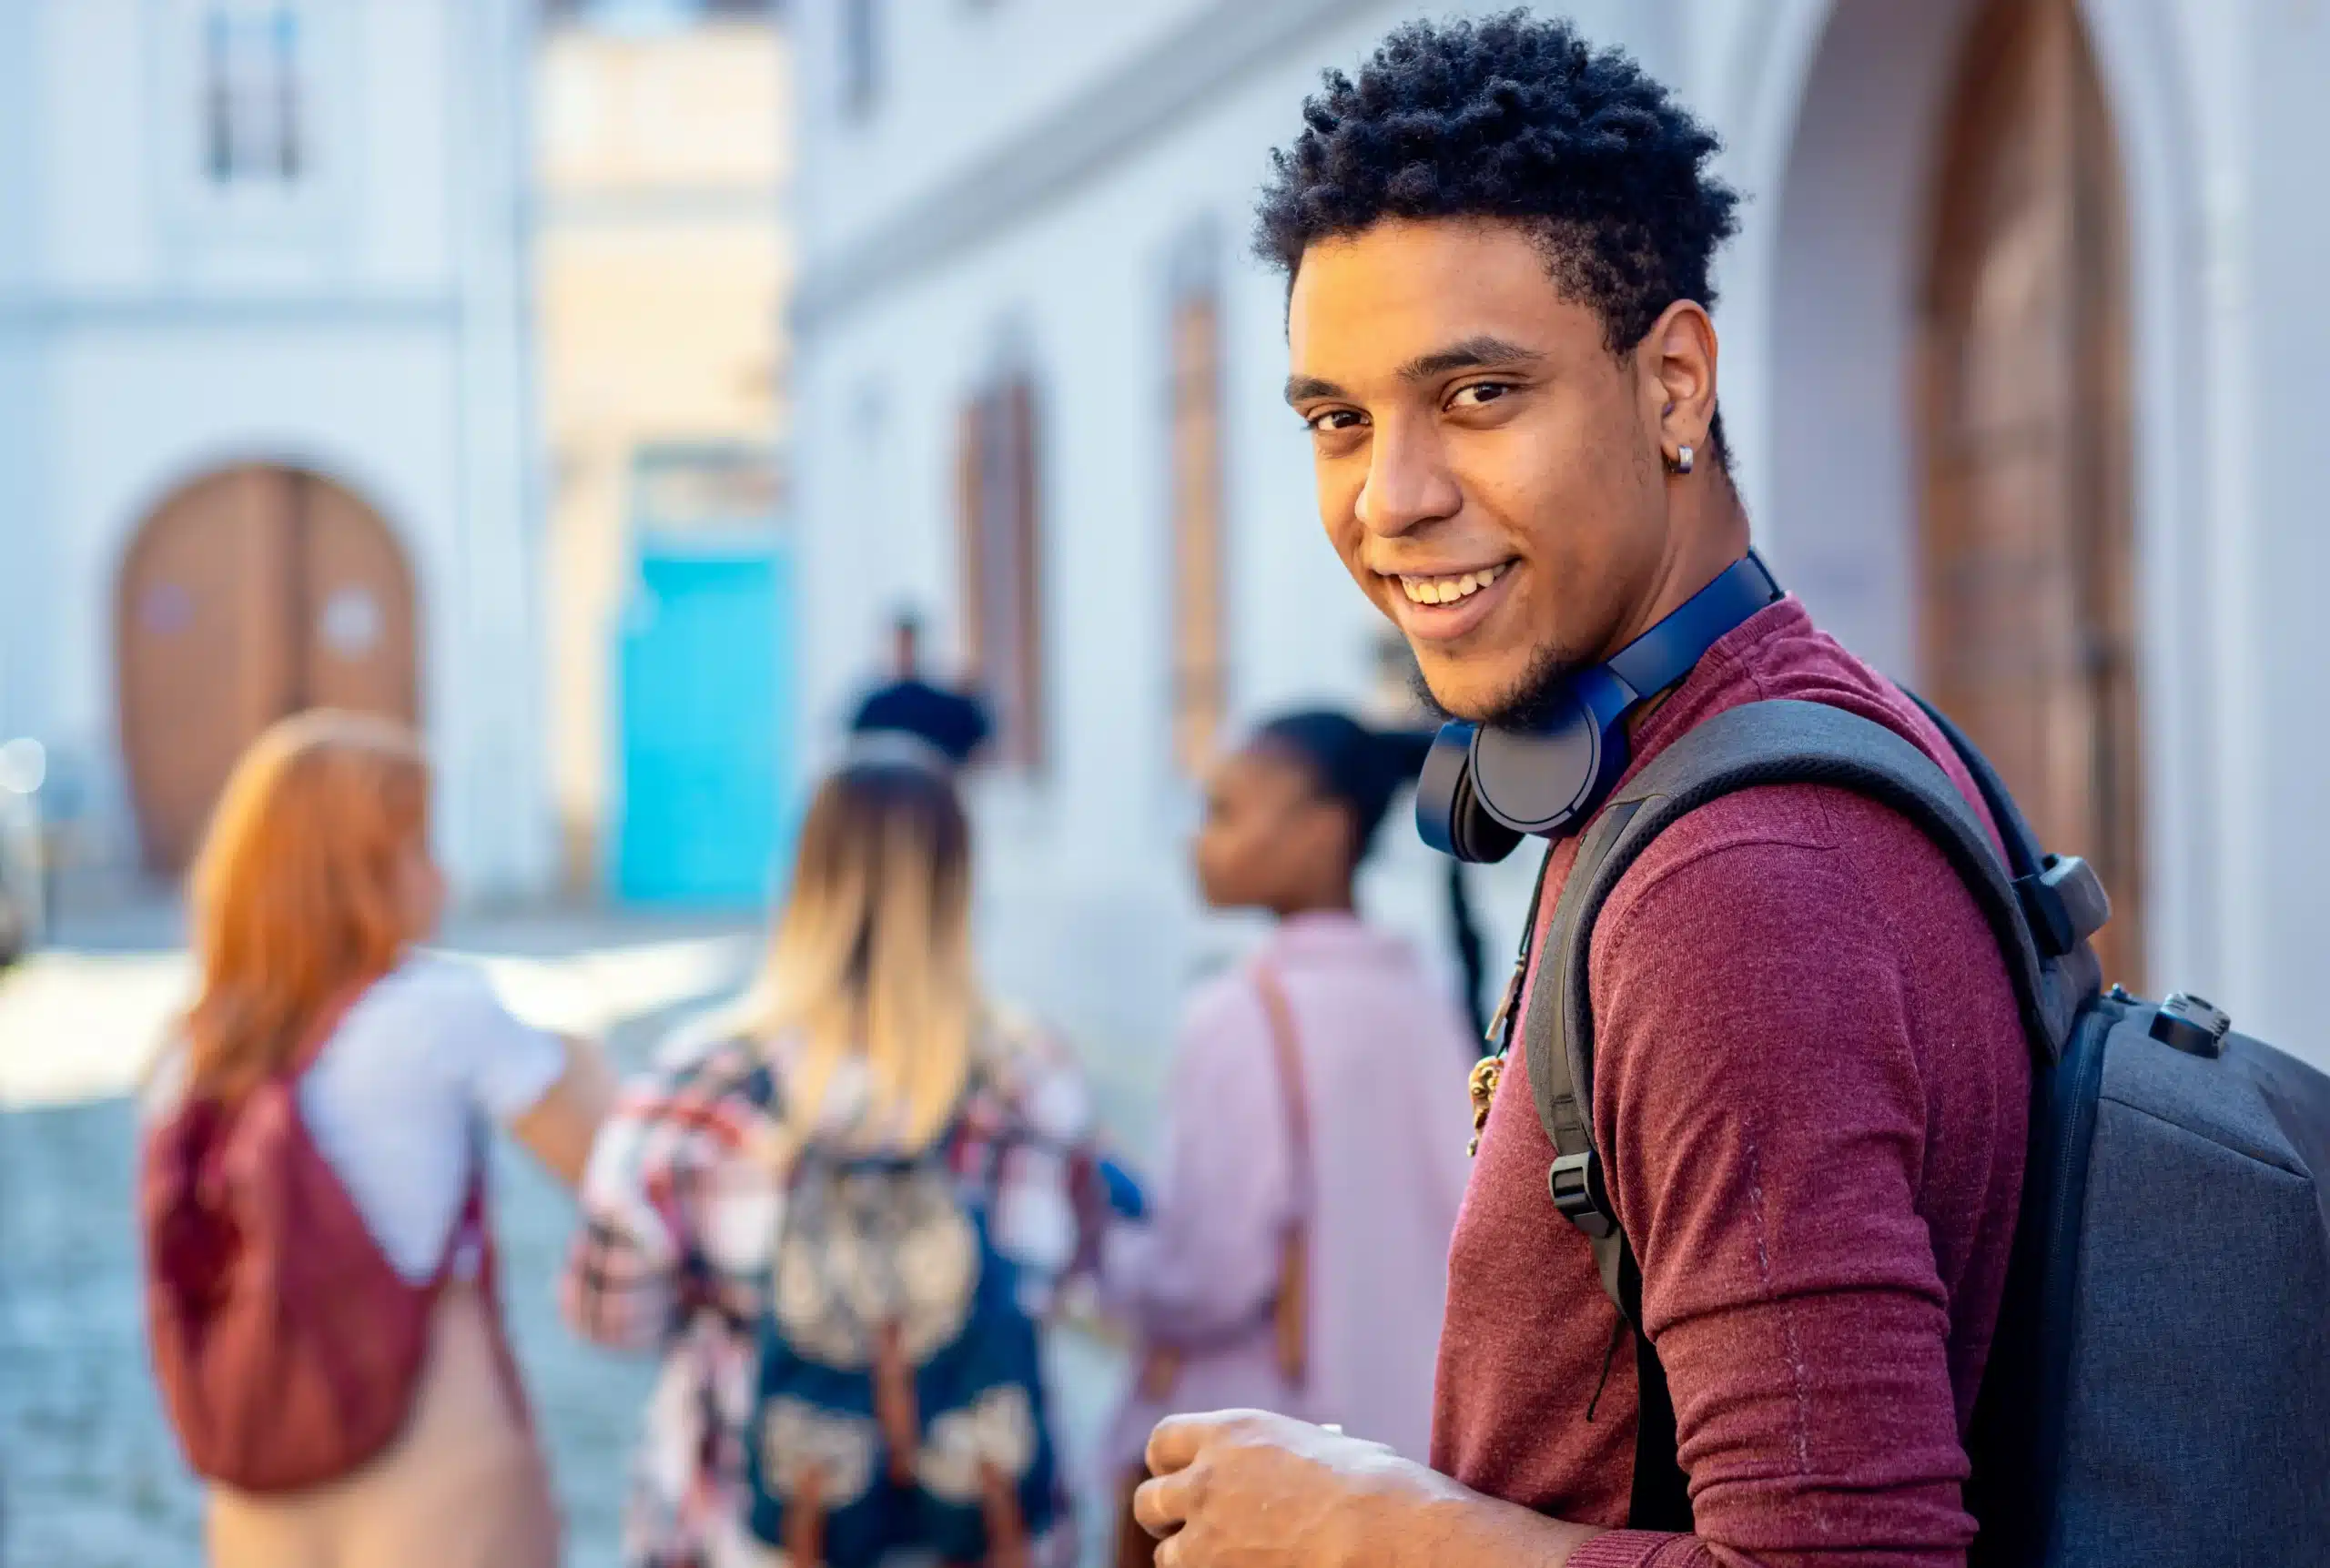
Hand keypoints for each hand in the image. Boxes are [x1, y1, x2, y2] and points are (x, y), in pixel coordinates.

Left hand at [1132, 1409, 1442, 1567]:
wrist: (1382, 1534)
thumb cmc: (1375, 1489)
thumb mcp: (1319, 1448)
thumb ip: (1276, 1458)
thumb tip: (1274, 1473)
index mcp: (1231, 1435)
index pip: (1164, 1442)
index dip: (1170, 1464)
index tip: (1183, 1477)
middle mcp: (1206, 1482)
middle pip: (1148, 1502)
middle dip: (1165, 1516)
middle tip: (1188, 1527)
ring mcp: (1205, 1539)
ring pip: (1168, 1557)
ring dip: (1190, 1560)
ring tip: (1229, 1559)